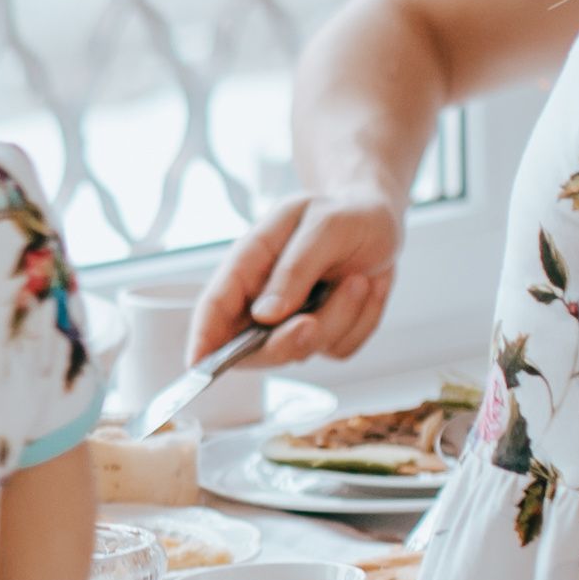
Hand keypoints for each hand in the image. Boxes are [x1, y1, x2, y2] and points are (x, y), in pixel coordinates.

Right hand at [196, 191, 401, 365]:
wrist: (380, 219)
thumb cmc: (347, 213)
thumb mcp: (325, 226)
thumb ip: (294, 269)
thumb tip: (264, 315)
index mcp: (250, 261)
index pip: (215, 305)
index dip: (202, 338)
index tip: (199, 366)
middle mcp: (264, 296)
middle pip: (253, 346)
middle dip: (285, 341)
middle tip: (312, 323)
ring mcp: (293, 319)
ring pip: (304, 349)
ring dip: (340, 317)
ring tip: (358, 279)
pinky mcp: (325, 333)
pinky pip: (338, 348)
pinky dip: (361, 322)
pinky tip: (365, 290)